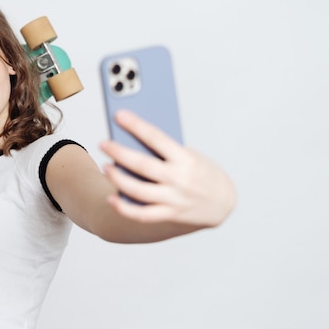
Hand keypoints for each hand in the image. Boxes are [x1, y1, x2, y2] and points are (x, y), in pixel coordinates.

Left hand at [100, 110, 235, 227]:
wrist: (224, 202)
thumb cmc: (202, 172)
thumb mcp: (191, 156)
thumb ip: (166, 151)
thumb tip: (134, 142)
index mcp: (186, 159)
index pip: (157, 138)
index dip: (136, 125)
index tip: (119, 115)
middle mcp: (180, 179)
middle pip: (143, 165)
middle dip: (119, 153)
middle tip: (103, 143)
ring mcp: (174, 199)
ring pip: (139, 190)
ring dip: (118, 179)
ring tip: (106, 167)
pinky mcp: (170, 214)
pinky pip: (142, 214)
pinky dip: (124, 209)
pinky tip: (112, 199)